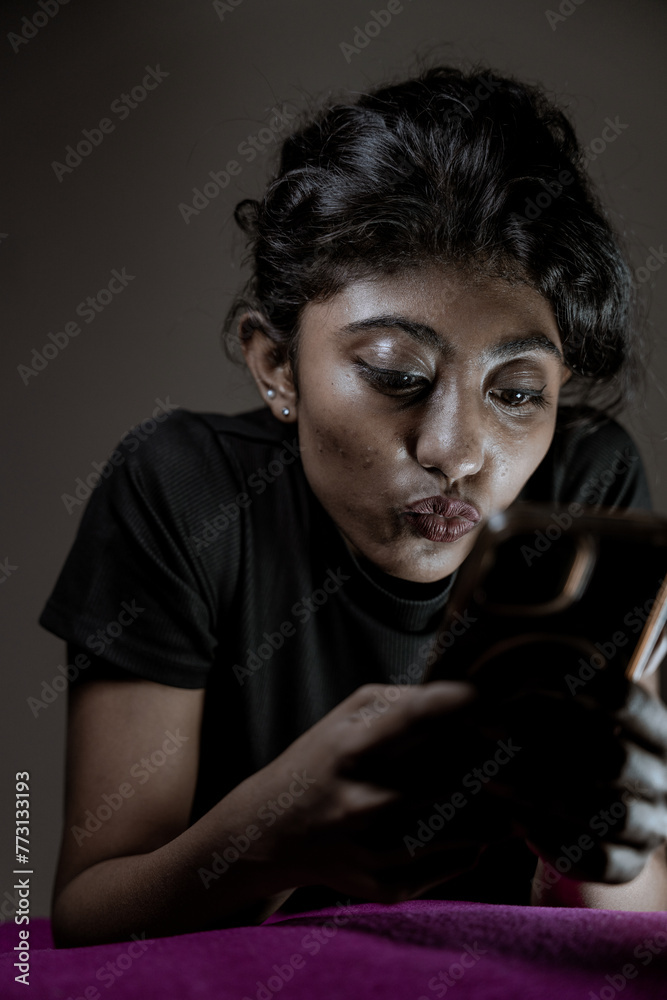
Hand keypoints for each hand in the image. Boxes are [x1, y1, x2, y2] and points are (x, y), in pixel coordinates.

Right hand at [252, 681, 509, 902]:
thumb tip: (471, 701)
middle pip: (455, 779)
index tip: (496, 696)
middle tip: (522, 752)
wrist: (271, 833)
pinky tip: (478, 827)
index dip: (462, 704)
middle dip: (495, 765)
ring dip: (499, 811)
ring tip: (521, 796)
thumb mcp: (348, 715)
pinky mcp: (386, 886)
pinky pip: (456, 863)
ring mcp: (374, 851)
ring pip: (466, 830)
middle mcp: (362, 802)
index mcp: (351, 749)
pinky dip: (475, 843)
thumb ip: (405, 704)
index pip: (415, 719)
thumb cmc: (322, 759)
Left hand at [479, 670, 666, 883]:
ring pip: (613, 813)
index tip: (497, 706)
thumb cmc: (553, 734)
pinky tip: (518, 822)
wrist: (565, 796)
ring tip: (495, 782)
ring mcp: (653, 820)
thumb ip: (536, 694)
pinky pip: (603, 861)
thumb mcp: (551, 705)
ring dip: (546, 797)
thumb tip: (491, 697)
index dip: (558, 699)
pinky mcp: (632, 861)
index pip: (620, 698)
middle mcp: (663, 773)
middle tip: (486, 747)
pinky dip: (558, 844)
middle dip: (542, 751)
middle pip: (615, 759)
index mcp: (653, 723)